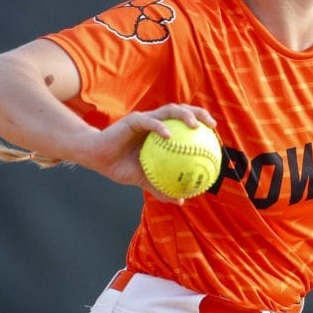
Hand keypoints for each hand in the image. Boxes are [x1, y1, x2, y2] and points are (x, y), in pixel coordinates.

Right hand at [79, 104, 216, 203]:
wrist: (97, 159)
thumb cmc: (121, 167)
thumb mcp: (145, 180)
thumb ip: (161, 187)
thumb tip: (180, 201)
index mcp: (161, 132)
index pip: (185, 122)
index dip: (202, 123)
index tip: (215, 133)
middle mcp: (156, 122)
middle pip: (182, 111)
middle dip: (199, 114)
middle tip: (212, 125)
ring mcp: (145, 119)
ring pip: (169, 110)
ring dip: (184, 116)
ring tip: (195, 126)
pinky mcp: (132, 121)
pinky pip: (149, 122)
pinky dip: (160, 127)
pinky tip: (169, 135)